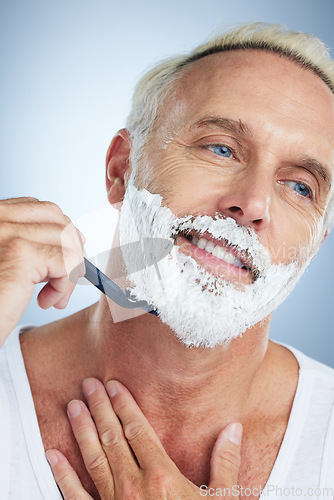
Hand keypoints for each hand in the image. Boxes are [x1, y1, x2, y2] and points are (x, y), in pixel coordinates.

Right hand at [0, 197, 84, 345]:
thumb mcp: (5, 263)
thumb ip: (22, 245)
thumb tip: (69, 237)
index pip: (36, 208)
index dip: (59, 230)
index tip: (66, 254)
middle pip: (55, 218)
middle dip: (70, 248)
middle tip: (65, 278)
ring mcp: (7, 233)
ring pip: (65, 240)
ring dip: (69, 271)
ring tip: (53, 296)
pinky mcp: (21, 255)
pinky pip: (66, 261)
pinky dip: (66, 284)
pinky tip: (48, 301)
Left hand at [46, 378, 242, 498]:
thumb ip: (225, 462)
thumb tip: (233, 429)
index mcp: (162, 476)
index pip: (137, 429)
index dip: (124, 405)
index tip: (114, 386)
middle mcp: (134, 486)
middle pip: (112, 437)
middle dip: (99, 408)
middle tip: (89, 385)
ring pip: (94, 459)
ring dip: (82, 431)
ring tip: (73, 407)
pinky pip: (76, 497)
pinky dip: (62, 476)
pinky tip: (52, 456)